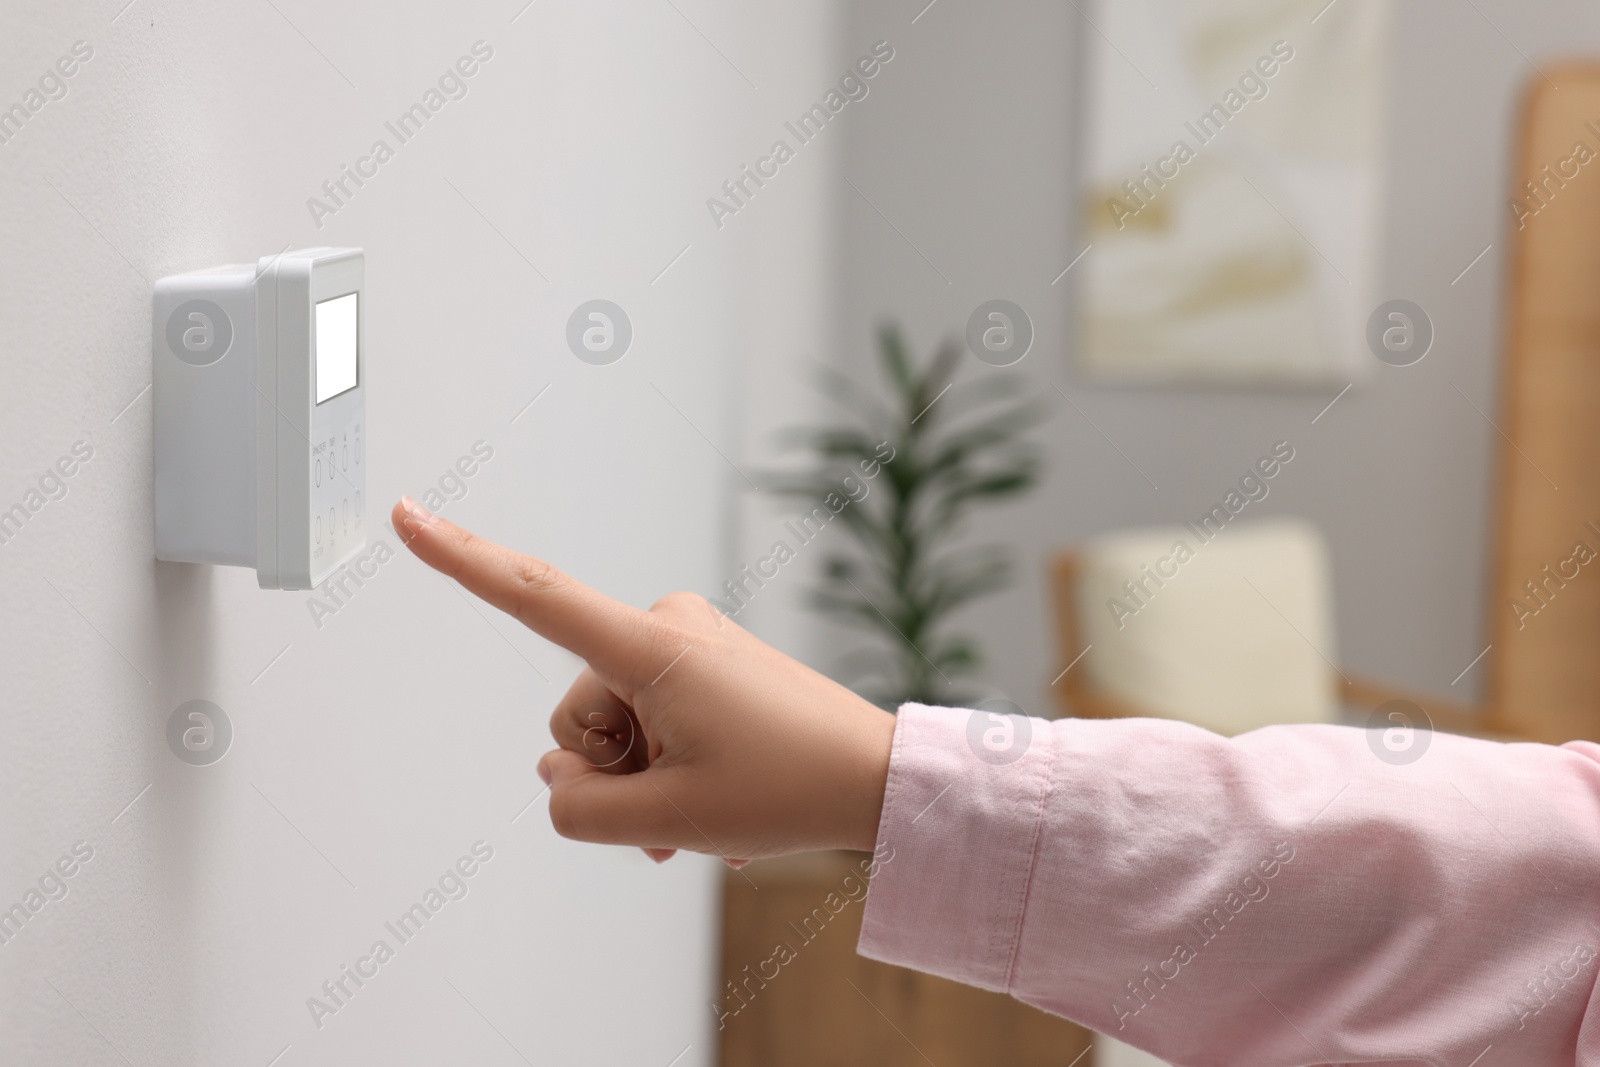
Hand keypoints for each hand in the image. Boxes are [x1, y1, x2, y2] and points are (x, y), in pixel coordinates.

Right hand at [392, 497, 896, 862]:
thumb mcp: (665, 822)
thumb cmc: (788, 788)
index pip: (533, 596)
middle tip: (675, 810)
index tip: (407, 513)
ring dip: (641, 778)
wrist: (877, 779)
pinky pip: (650, 717)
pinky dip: (663, 768)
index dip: (460, 558)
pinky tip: (703, 811)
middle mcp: (664, 626)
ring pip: (613, 722)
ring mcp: (688, 642)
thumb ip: (580, 806)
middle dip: (608, 768)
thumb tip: (560, 779)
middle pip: (576, 708)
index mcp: (650, 647)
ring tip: (700, 814)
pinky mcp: (706, 661)